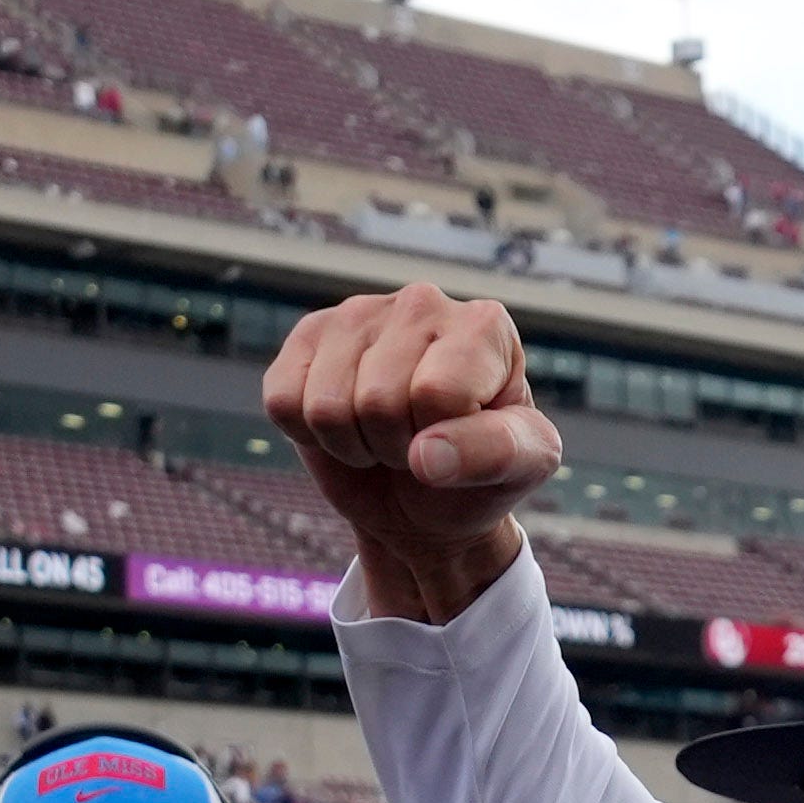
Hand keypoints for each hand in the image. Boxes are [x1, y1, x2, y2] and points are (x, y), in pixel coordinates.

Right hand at [262, 286, 561, 623]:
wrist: (427, 500)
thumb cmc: (483, 471)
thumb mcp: (520, 468)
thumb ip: (493, 455)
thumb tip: (424, 455)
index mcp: (485, 326)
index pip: (439, 394)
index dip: (445, 440)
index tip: (463, 440)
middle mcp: (422, 303)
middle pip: (379, 401)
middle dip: (397, 446)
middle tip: (419, 443)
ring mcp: (358, 313)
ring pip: (327, 406)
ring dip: (355, 445)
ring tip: (385, 436)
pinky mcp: (306, 336)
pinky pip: (282, 402)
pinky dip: (309, 435)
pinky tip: (344, 424)